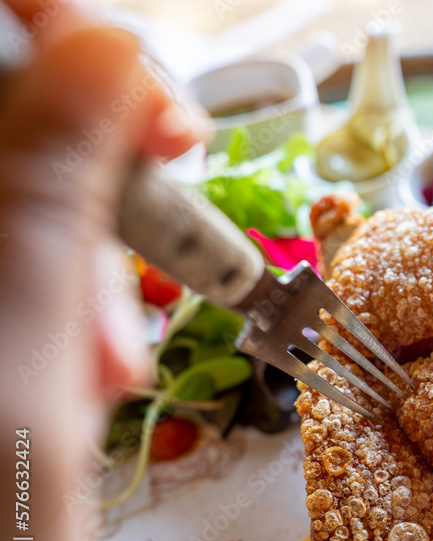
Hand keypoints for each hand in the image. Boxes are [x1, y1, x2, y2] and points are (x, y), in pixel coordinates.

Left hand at [0, 2, 200, 540]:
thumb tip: (105, 53)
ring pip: (33, 179)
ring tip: (111, 353)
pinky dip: (88, 291)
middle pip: (11, 98)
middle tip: (167, 220)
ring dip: (101, 251)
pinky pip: (42, 248)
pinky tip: (93, 363)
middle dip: (102, 157)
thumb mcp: (12, 366)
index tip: (154, 104)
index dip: (61, 30)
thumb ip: (42, 194)